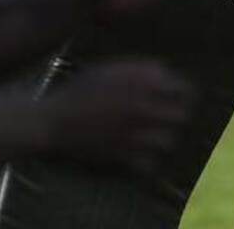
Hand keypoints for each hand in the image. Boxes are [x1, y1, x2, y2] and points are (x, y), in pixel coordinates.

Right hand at [37, 59, 192, 174]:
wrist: (49, 122)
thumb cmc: (76, 92)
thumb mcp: (107, 70)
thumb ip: (138, 69)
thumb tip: (165, 71)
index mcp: (141, 84)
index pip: (184, 89)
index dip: (182, 94)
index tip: (176, 98)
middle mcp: (143, 108)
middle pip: (181, 116)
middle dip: (173, 116)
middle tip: (163, 118)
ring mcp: (135, 134)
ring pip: (167, 141)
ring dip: (160, 138)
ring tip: (147, 136)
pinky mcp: (124, 159)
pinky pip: (149, 164)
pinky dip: (145, 160)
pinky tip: (134, 153)